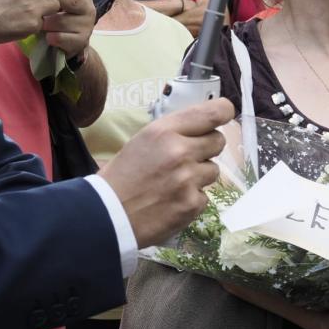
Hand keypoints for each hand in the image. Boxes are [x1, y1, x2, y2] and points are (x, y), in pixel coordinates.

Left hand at [41, 0, 95, 57]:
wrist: (68, 44)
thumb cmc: (57, 17)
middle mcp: (87, 7)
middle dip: (50, 4)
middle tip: (37, 7)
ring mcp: (86, 25)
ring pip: (60, 20)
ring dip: (46, 23)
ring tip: (41, 25)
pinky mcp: (81, 40)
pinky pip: (60, 37)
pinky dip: (49, 37)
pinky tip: (47, 37)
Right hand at [98, 98, 232, 247]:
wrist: (105, 217)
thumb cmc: (121, 176)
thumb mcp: (143, 141)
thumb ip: (174, 133)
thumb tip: (203, 127)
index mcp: (164, 131)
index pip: (213, 112)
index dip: (223, 112)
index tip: (224, 115)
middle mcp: (180, 152)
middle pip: (218, 141)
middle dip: (207, 148)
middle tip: (188, 157)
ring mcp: (188, 180)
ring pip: (214, 170)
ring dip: (199, 175)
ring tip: (174, 183)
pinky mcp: (192, 204)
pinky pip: (205, 196)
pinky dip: (192, 199)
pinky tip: (171, 202)